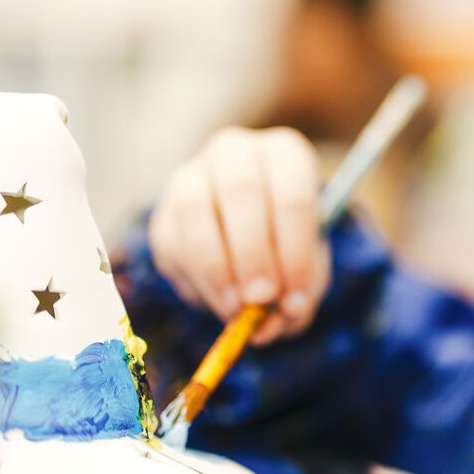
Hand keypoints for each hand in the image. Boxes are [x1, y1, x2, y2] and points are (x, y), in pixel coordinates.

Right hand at [147, 126, 329, 344]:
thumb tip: (275, 320)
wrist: (249, 234)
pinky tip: (217, 300)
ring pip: (194, 213)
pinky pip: (171, 245)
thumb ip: (301, 291)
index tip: (296, 297)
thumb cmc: (288, 244)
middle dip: (252, 253)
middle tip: (261, 298)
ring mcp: (192, 177)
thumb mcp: (309, 264)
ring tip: (235, 309)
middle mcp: (236, 153)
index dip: (296, 251)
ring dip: (216, 269)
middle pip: (240, 191)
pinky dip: (194, 281)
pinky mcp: (164, 213)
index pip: (292, 194)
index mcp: (284, 154)